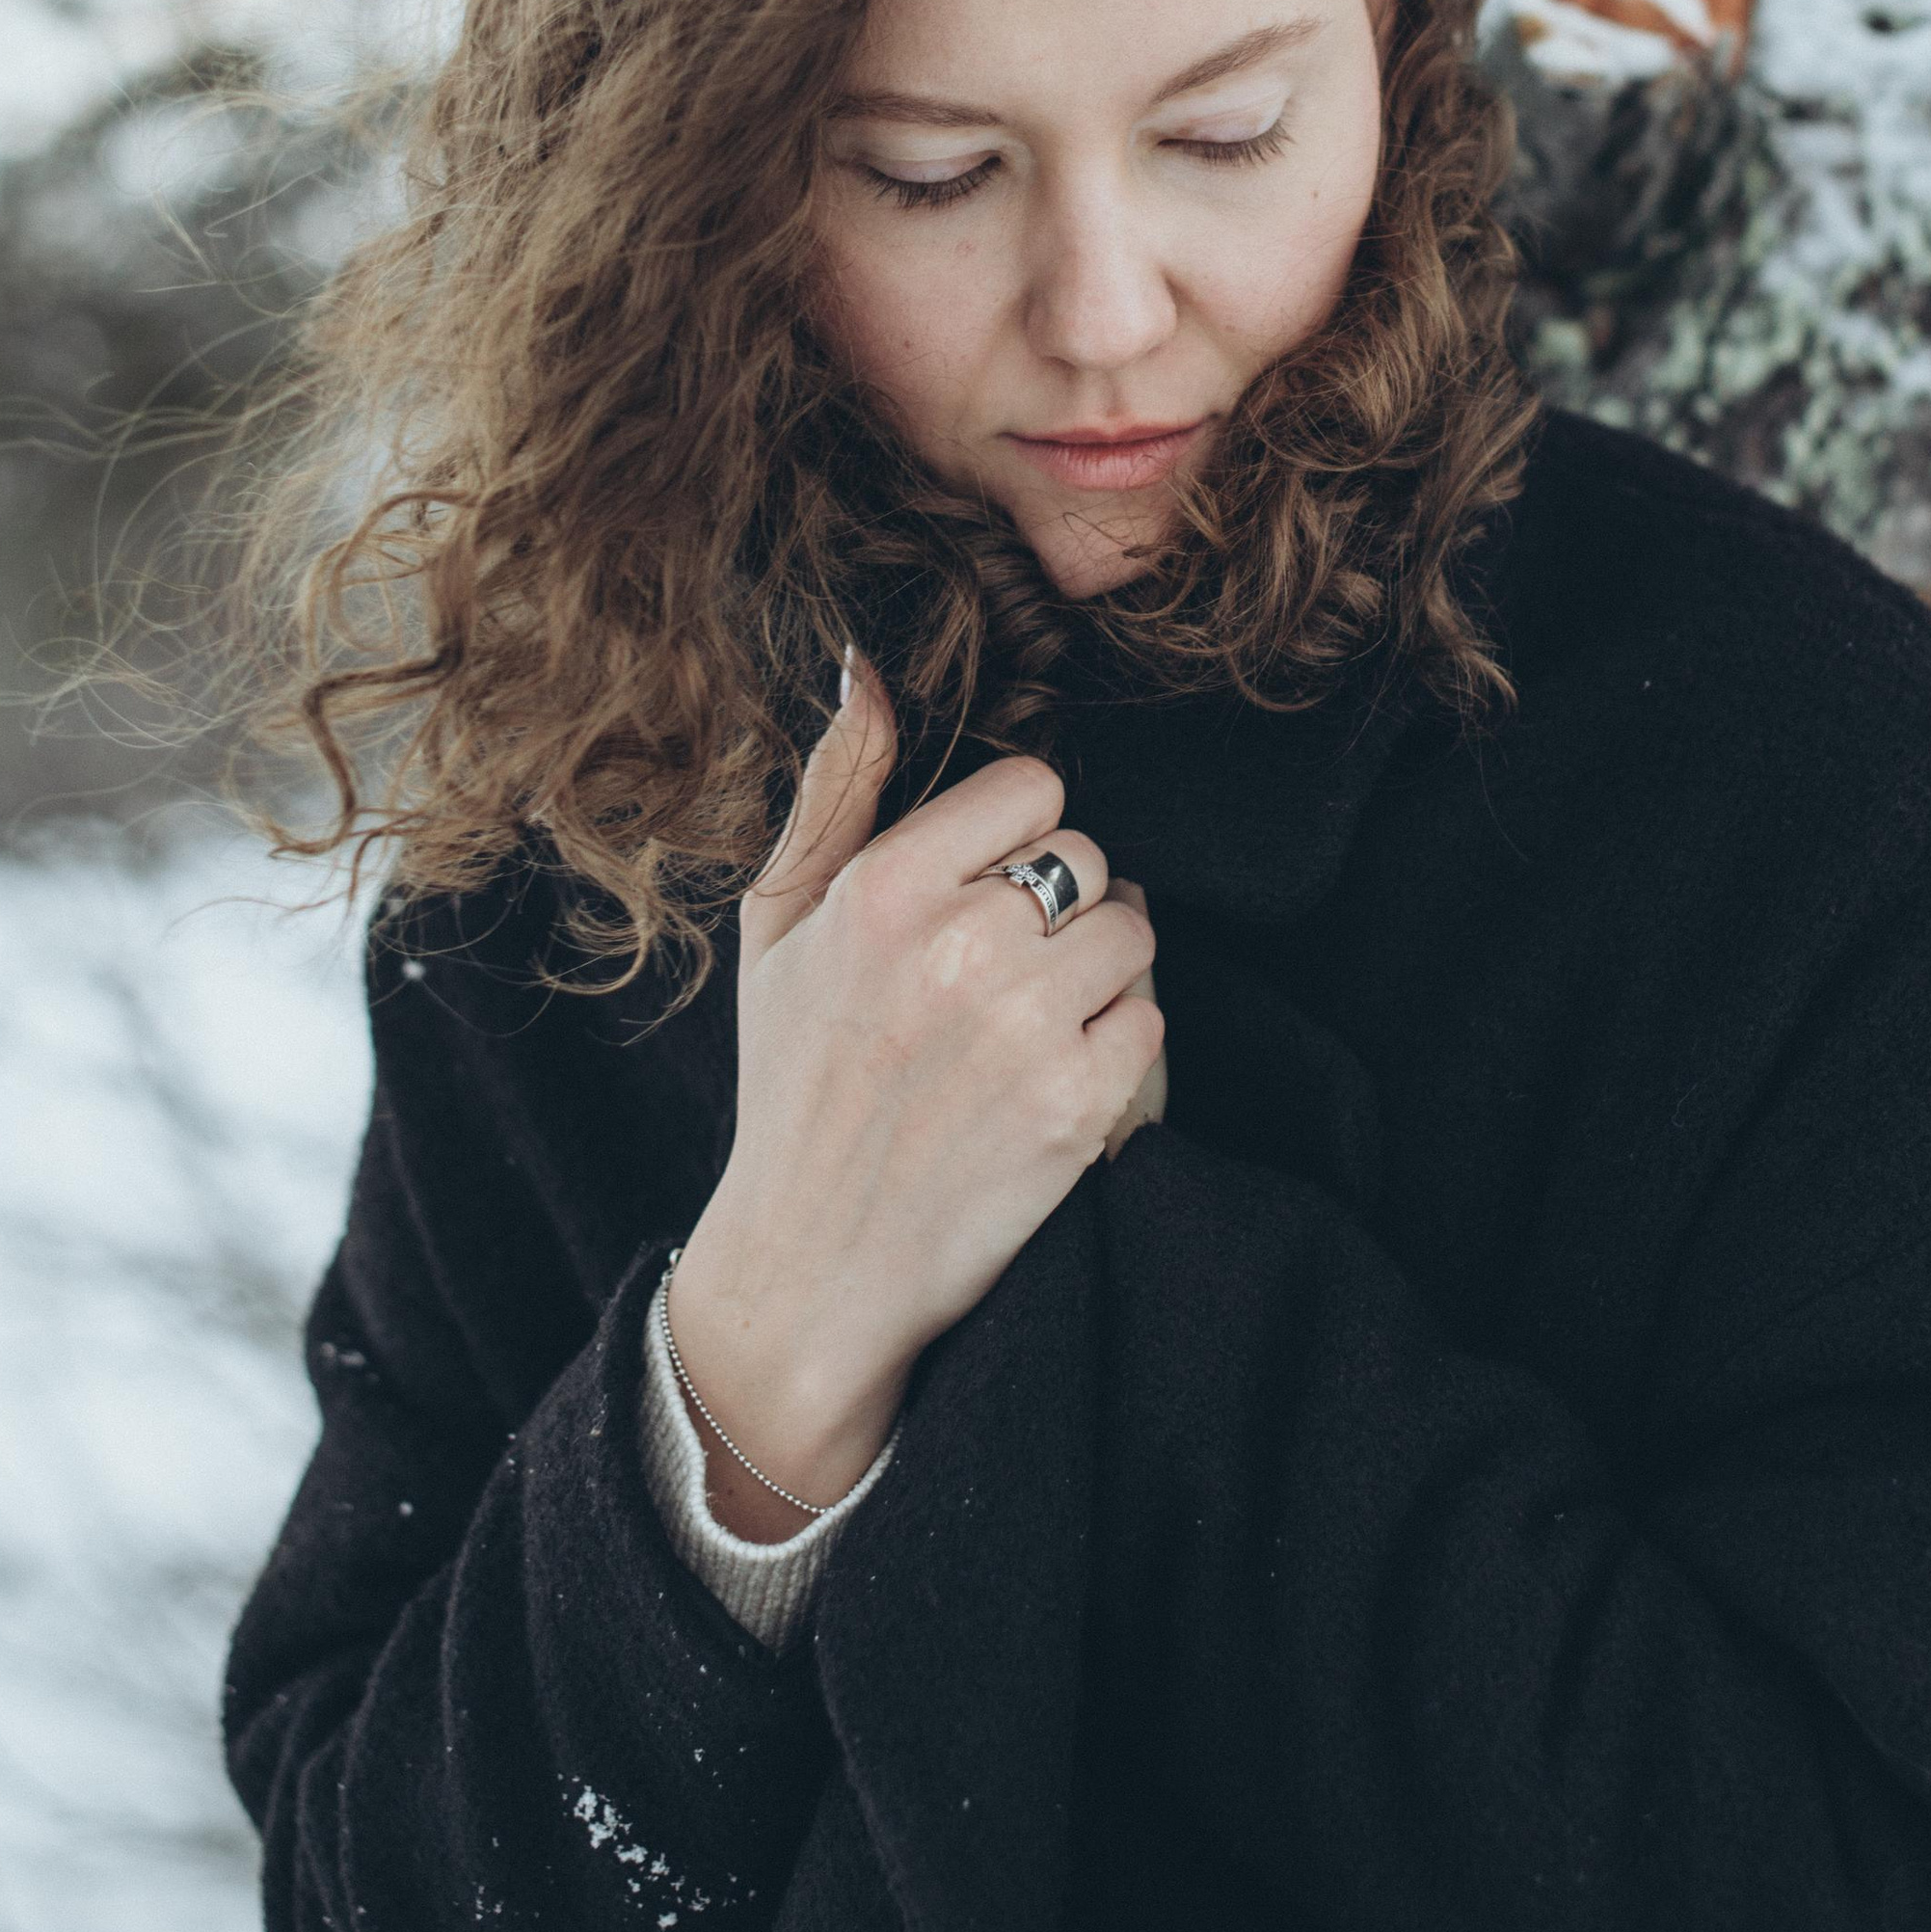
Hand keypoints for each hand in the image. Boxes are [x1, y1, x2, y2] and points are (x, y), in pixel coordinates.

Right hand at [663, 651, 1163, 1539]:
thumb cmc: (794, 1081)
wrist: (815, 1263)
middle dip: (1060, 903)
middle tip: (1004, 967)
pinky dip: (1118, 1043)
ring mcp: (1026, 1031)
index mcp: (882, 889)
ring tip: (1032, 1017)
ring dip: (1099, 968)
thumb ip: (835, 791)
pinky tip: (1053, 1072)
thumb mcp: (779, 926)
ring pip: (1134, 930)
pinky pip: (1151, 1019)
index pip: (1033, 788)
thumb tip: (868, 667)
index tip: (983, 887)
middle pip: (1090, 856)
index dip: (1016, 836)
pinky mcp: (1081, 1107)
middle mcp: (958, 949)